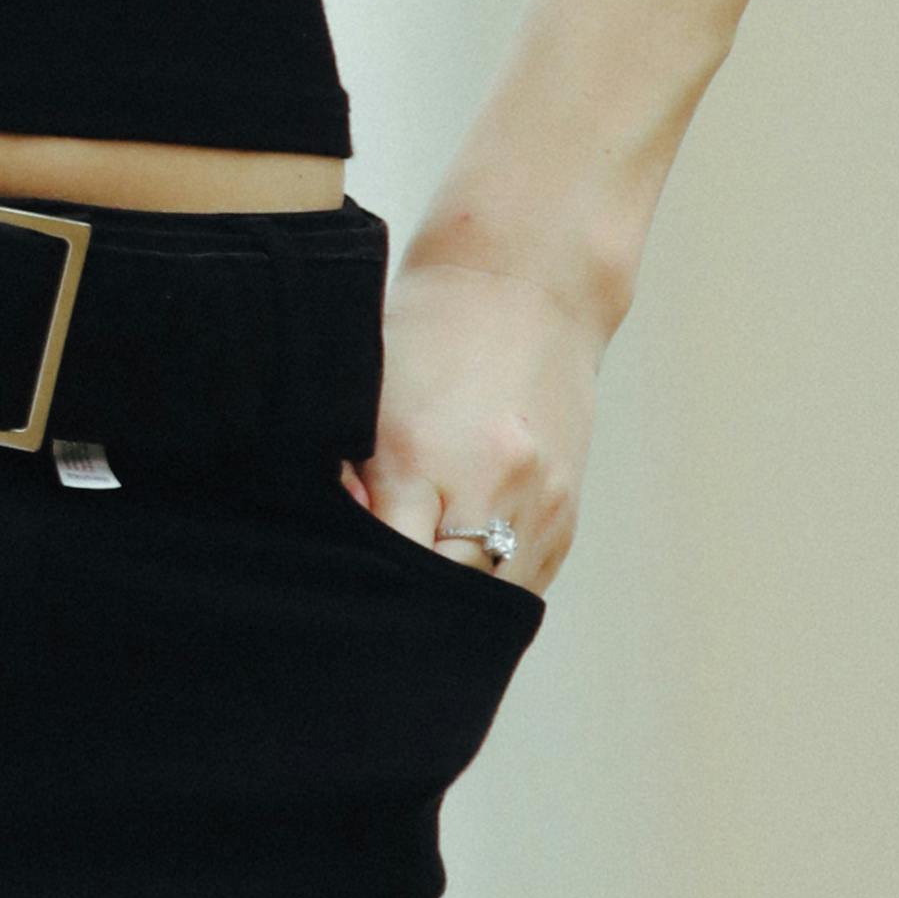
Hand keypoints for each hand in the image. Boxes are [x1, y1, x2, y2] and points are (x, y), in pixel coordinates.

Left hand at [348, 240, 600, 589]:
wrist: (522, 287)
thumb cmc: (424, 338)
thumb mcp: (364, 400)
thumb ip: (346, 482)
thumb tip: (333, 553)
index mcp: (420, 456)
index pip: (389, 568)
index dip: (360, 590)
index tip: (337, 597)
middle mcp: (490, 486)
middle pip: (444, 600)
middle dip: (405, 610)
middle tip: (374, 607)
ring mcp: (538, 506)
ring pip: (490, 608)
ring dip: (452, 607)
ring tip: (416, 591)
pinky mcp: (565, 517)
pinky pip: (523, 588)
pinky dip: (487, 587)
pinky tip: (458, 564)